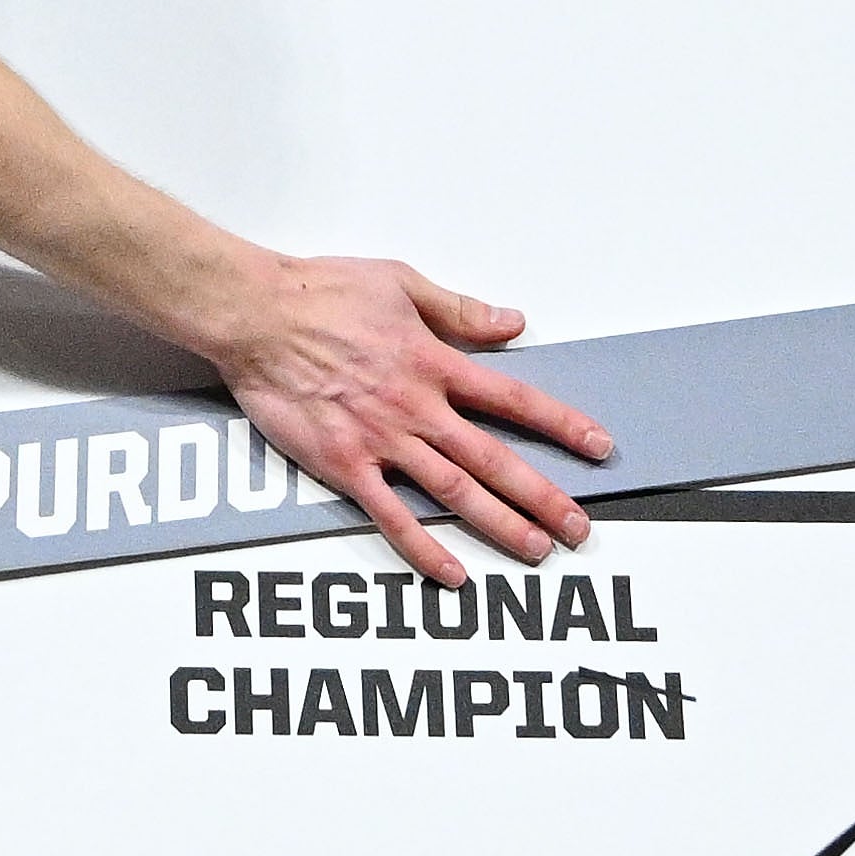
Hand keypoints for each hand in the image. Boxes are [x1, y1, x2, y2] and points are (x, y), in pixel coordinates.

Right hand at [208, 252, 609, 579]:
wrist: (256, 315)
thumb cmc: (321, 292)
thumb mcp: (400, 283)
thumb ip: (459, 310)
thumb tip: (512, 322)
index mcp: (434, 362)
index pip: (513, 398)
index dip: (561, 424)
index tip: (598, 446)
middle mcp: (416, 407)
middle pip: (493, 458)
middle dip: (542, 494)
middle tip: (578, 526)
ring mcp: (382, 440)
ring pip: (454, 491)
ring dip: (500, 524)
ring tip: (537, 549)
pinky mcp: (344, 466)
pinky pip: (391, 516)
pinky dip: (424, 547)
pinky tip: (453, 572)